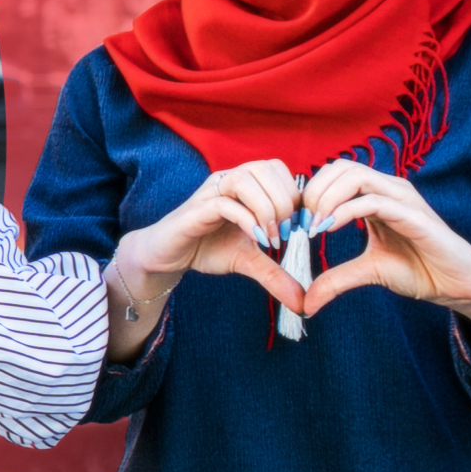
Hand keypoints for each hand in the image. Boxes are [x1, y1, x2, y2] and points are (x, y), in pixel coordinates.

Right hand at [111, 158, 306, 313]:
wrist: (168, 257)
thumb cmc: (206, 249)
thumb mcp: (248, 260)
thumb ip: (275, 274)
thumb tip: (302, 303)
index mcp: (243, 183)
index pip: (278, 168)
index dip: (295, 194)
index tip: (298, 227)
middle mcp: (227, 180)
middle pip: (266, 168)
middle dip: (285, 202)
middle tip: (285, 234)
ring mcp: (210, 192)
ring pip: (246, 178)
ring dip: (267, 208)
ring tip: (270, 237)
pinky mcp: (196, 209)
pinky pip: (226, 203)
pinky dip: (247, 220)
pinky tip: (255, 240)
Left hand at [299, 161, 470, 359]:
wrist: (458, 286)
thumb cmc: (420, 271)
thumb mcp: (368, 272)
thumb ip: (336, 279)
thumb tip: (307, 301)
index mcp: (378, 195)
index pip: (336, 172)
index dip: (311, 191)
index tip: (297, 221)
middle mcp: (391, 189)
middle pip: (342, 166)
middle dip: (314, 190)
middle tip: (302, 221)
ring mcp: (404, 199)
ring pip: (356, 175)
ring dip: (326, 197)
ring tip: (314, 225)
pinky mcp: (415, 216)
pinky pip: (374, 201)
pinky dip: (345, 210)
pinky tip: (330, 228)